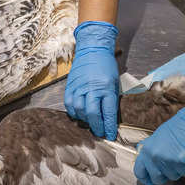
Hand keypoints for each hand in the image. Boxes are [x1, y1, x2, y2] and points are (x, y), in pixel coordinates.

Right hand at [64, 21, 119, 139]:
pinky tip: (79, 114)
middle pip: (93, 113)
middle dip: (97, 126)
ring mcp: (79, 86)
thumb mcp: (114, 81)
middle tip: (100, 133)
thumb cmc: (107, 65)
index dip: (109, 126)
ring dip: (85, 120)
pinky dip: (74, 112)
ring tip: (91, 123)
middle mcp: (92, 88)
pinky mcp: (70, 85)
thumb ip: (111, 98)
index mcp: (106, 87)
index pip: (108, 111)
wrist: (93, 48)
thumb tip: (109, 117)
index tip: (110, 135)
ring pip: (79, 110)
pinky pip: (69, 104)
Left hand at [134, 93, 184, 184]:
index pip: (139, 172)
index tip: (150, 180)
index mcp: (146, 149)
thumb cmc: (178, 127)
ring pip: (172, 176)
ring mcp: (167, 160)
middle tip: (171, 167)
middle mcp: (154, 156)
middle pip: (156, 179)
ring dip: (177, 170)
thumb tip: (148, 165)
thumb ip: (151, 151)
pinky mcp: (181, 163)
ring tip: (180, 155)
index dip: (145, 178)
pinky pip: (184, 173)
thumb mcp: (157, 137)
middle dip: (164, 176)